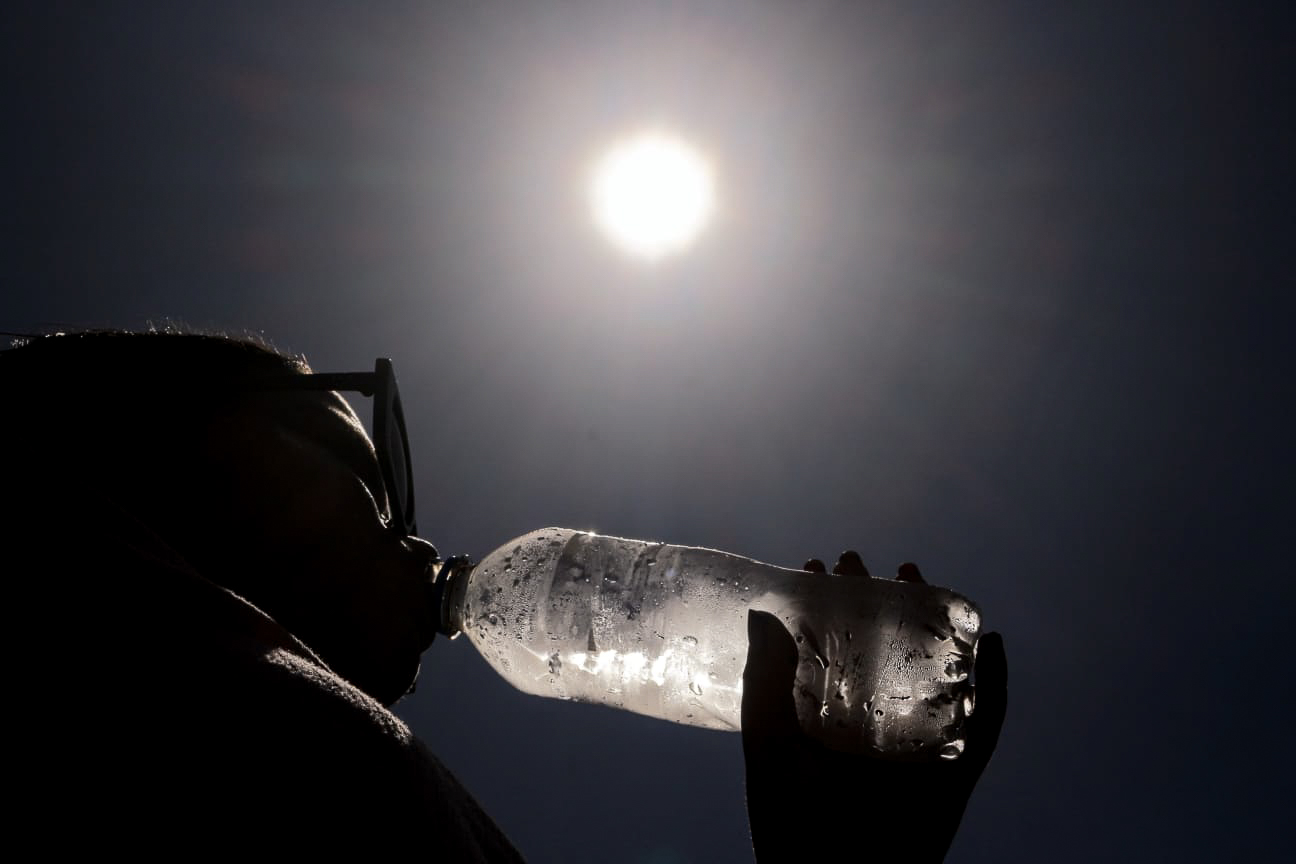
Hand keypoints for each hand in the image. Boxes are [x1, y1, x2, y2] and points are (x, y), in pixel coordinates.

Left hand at [741, 552, 1006, 862]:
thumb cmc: (791, 827)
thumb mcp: (768, 748)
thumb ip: (762, 685)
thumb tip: (761, 614)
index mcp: (830, 719)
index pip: (832, 649)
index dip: (827, 607)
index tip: (817, 567)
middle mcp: (876, 725)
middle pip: (886, 649)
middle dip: (880, 601)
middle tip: (863, 562)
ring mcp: (918, 745)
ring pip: (936, 673)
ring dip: (936, 623)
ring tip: (920, 575)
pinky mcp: (954, 772)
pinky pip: (985, 725)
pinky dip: (998, 685)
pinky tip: (993, 642)